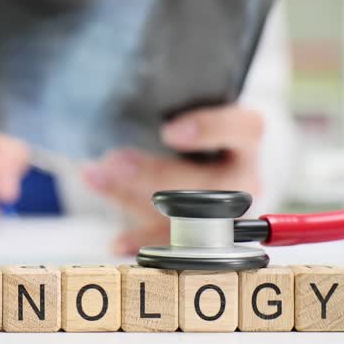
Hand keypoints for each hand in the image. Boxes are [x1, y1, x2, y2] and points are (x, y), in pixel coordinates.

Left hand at [81, 104, 263, 255]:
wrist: (206, 160)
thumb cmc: (194, 125)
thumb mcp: (188, 107)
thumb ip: (165, 105)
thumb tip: (115, 101)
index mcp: (246, 138)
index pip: (245, 128)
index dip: (210, 129)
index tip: (169, 131)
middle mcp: (244, 176)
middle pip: (208, 182)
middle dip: (157, 174)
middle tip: (115, 161)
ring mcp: (227, 211)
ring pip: (187, 214)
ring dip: (136, 200)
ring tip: (98, 179)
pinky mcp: (203, 235)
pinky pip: (174, 241)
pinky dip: (141, 238)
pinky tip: (117, 241)